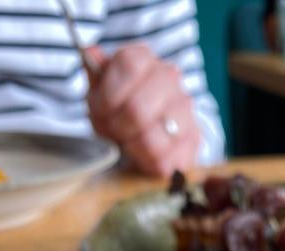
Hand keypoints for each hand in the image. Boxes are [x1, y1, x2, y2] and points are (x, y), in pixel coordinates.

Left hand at [86, 44, 201, 177]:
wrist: (149, 137)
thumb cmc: (120, 112)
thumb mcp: (101, 91)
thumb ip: (96, 74)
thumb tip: (91, 54)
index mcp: (144, 59)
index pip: (128, 66)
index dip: (108, 95)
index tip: (100, 110)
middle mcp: (170, 77)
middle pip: (136, 108)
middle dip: (117, 127)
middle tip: (112, 132)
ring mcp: (185, 109)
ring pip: (150, 138)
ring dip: (131, 147)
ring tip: (127, 144)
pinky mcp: (193, 140)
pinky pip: (162, 159)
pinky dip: (146, 162)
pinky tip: (143, 157)